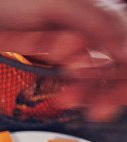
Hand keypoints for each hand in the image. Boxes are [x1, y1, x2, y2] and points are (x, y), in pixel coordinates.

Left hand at [0, 0, 126, 119]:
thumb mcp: (55, 3)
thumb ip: (97, 22)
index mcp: (94, 0)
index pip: (123, 38)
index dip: (124, 70)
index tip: (119, 96)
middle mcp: (84, 13)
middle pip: (113, 54)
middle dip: (109, 83)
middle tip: (99, 109)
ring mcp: (64, 27)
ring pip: (91, 64)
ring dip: (88, 88)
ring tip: (71, 101)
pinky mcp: (44, 41)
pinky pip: (68, 67)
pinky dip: (70, 84)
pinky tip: (64, 96)